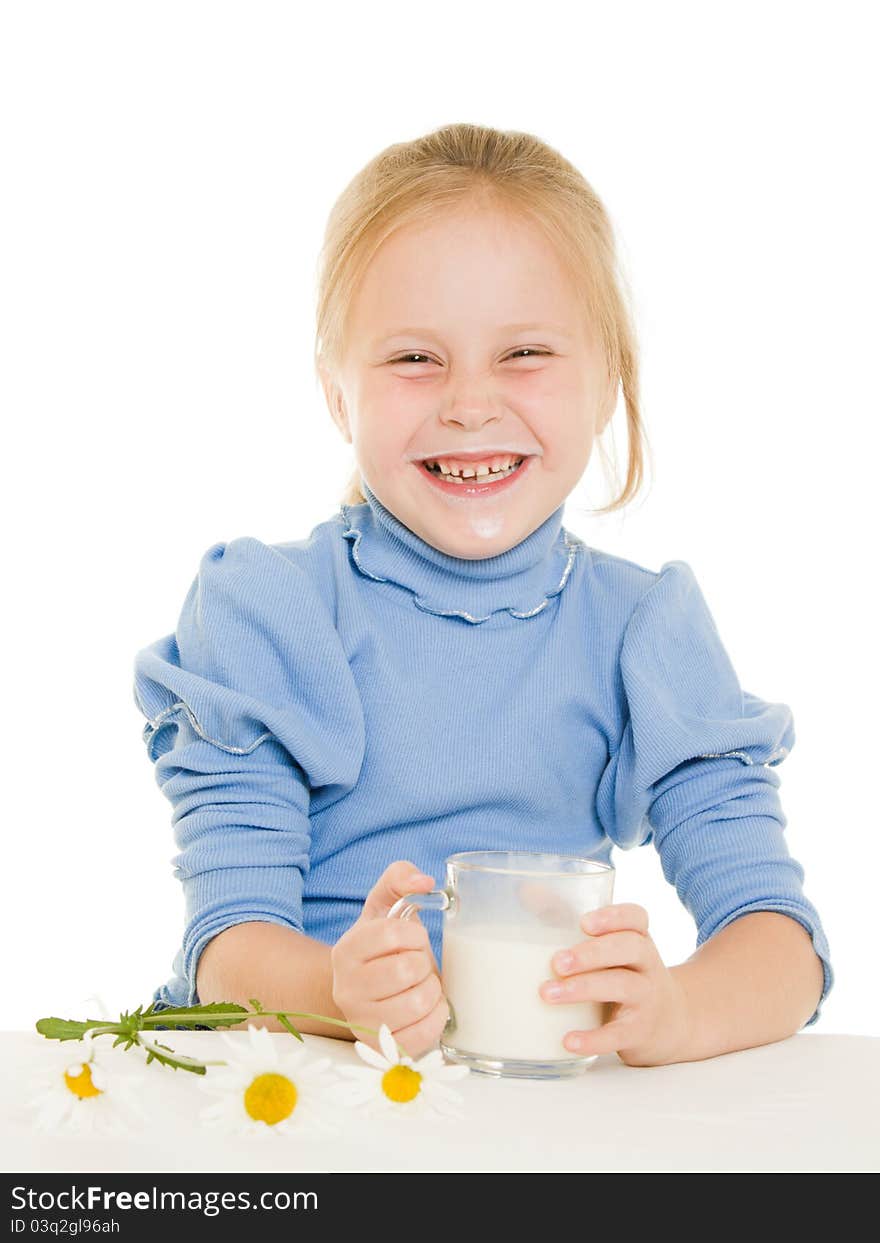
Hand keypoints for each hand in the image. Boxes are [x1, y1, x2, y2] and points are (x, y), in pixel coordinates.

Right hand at [330, 860, 449, 1060]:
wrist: (367, 992)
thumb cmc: (383, 947)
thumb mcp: (384, 906)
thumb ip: (400, 878)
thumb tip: (424, 881)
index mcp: (346, 950)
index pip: (389, 932)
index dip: (414, 933)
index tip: (415, 938)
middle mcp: (346, 989)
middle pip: (407, 969)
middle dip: (424, 963)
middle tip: (417, 966)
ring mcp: (362, 1023)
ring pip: (418, 1003)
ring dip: (432, 990)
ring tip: (421, 986)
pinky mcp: (382, 1049)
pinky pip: (422, 1034)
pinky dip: (435, 1018)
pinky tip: (426, 1009)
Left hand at [539, 903, 691, 1066]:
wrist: (670, 1023)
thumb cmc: (623, 974)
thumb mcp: (607, 947)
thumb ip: (568, 917)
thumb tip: (526, 890)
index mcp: (637, 938)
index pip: (636, 917)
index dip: (613, 916)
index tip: (584, 922)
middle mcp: (647, 964)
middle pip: (630, 948)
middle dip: (592, 952)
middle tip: (556, 961)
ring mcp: (647, 998)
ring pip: (624, 986)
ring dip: (583, 988)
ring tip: (547, 993)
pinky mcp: (640, 1033)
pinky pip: (619, 1035)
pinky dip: (593, 1038)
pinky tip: (567, 1040)